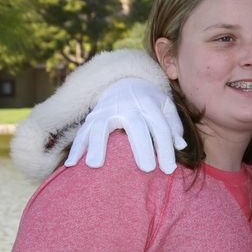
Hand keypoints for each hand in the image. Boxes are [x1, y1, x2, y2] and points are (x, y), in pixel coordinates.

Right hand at [65, 77, 185, 173]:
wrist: (125, 81)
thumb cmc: (150, 101)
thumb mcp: (166, 107)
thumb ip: (174, 126)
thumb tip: (180, 146)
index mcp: (149, 104)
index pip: (160, 128)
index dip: (166, 148)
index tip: (169, 170)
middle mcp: (127, 106)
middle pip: (135, 127)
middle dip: (142, 147)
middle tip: (147, 169)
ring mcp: (106, 111)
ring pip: (101, 127)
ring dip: (97, 145)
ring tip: (95, 165)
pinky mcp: (92, 117)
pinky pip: (82, 132)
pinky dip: (76, 148)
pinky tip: (71, 165)